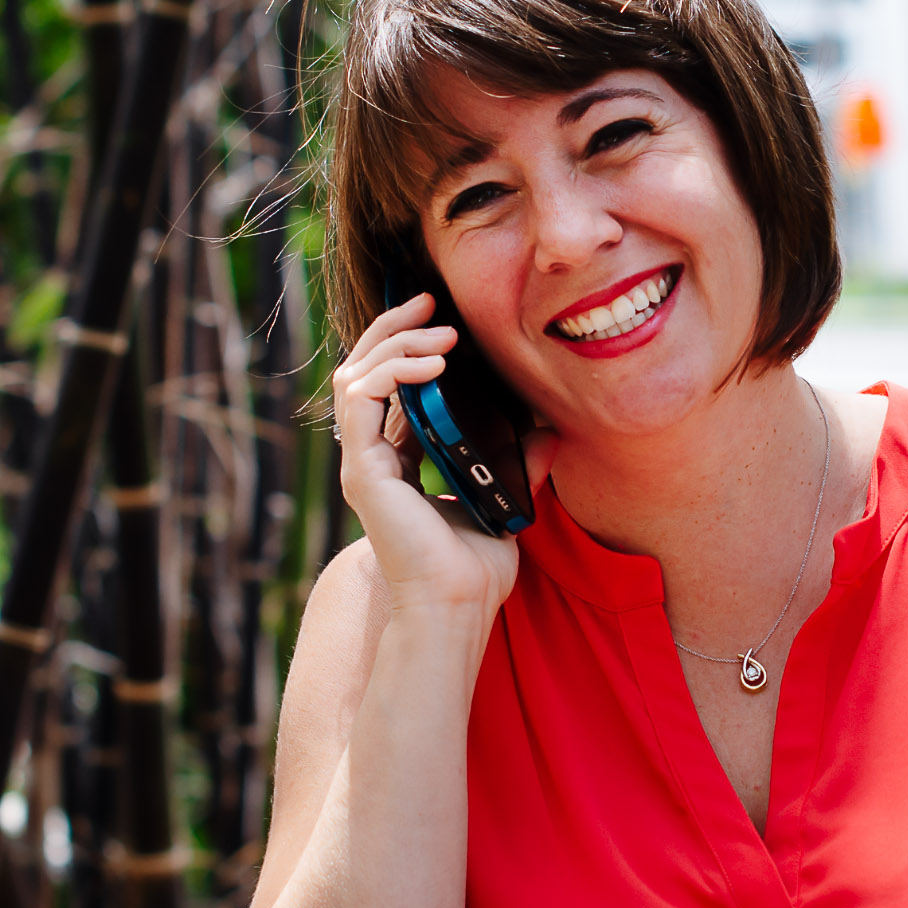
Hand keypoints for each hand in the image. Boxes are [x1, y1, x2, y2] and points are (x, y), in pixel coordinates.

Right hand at [330, 293, 549, 620]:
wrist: (457, 606)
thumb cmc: (475, 569)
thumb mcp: (504, 498)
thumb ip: (521, 462)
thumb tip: (550, 429)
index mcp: (398, 462)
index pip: (388, 387)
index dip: (407, 346)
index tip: (442, 318)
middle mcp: (373, 458)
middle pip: (363, 370)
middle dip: (392, 328)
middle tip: (428, 300)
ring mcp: (362, 463)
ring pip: (356, 375)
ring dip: (396, 344)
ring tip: (441, 335)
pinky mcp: (363, 469)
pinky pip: (362, 398)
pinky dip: (393, 371)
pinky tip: (430, 364)